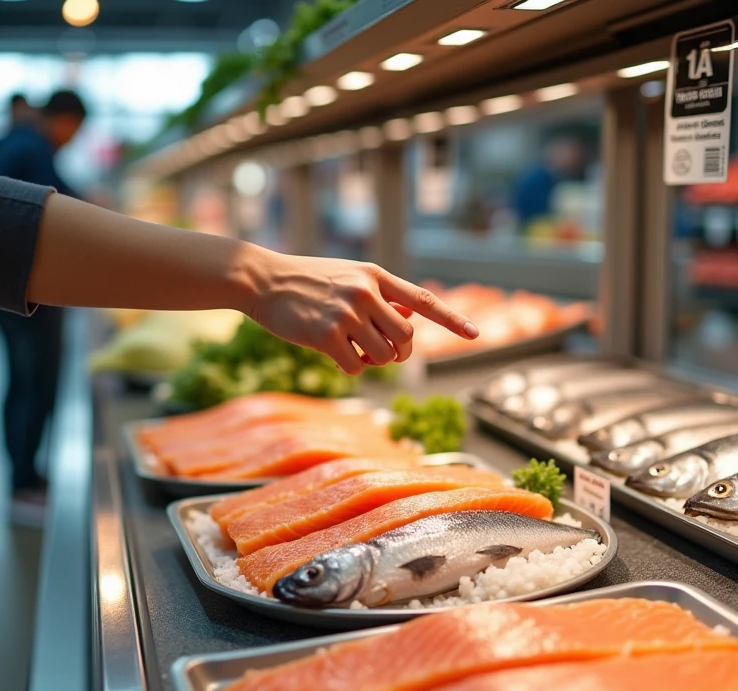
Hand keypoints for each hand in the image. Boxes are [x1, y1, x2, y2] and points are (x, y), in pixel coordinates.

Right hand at [244, 253, 478, 374]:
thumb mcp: (348, 277)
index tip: (474, 334)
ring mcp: (347, 314)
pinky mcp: (327, 335)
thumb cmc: (307, 281)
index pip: (422, 300)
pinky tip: (332, 353)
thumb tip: (404, 324)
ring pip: (384, 356)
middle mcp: (366, 292)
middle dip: (399, 352)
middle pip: (406, 338)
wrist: (263, 280)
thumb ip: (377, 297)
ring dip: (373, 361)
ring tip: (351, 347)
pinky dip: (350, 367)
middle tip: (379, 349)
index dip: (451, 319)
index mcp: (376, 276)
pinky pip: (356, 367)